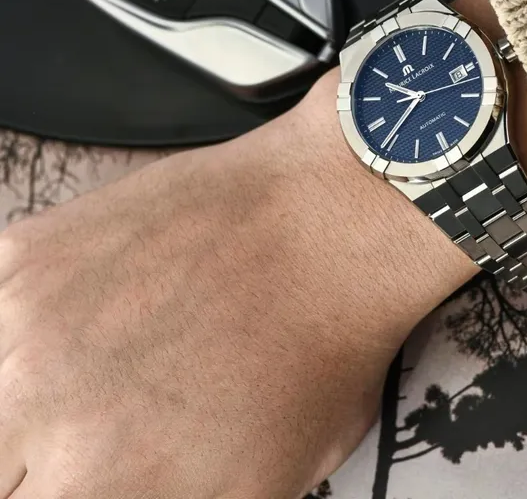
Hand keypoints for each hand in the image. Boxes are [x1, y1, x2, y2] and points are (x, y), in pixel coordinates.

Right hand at [0, 0, 526, 498]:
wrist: (330, 220)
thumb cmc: (326, 343)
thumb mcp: (265, 479)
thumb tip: (125, 484)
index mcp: (116, 496)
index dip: (71, 486)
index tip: (83, 471)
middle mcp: (55, 425)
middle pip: (4, 468)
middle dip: (38, 457)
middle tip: (93, 425)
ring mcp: (31, 332)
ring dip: (31, 394)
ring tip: (95, 368)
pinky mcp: (28, 260)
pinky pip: (1, 316)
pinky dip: (31, 329)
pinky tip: (91, 315)